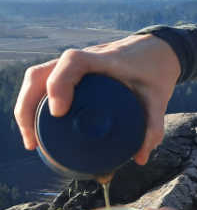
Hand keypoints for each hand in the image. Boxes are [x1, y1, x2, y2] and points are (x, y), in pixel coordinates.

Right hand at [14, 33, 180, 165]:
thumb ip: (153, 125)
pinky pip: (43, 85)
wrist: (156, 52)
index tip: (59, 112)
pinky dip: (34, 105)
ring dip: (26, 108)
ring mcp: (72, 67)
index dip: (60, 84)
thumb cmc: (154, 71)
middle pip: (40, 74)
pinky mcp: (70, 74)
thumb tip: (140, 158)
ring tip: (32, 141)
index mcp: (102, 59)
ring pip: (36, 79)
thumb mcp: (158, 97)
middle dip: (28, 107)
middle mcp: (81, 60)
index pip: (72, 62)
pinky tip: (36, 131)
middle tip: (34, 141)